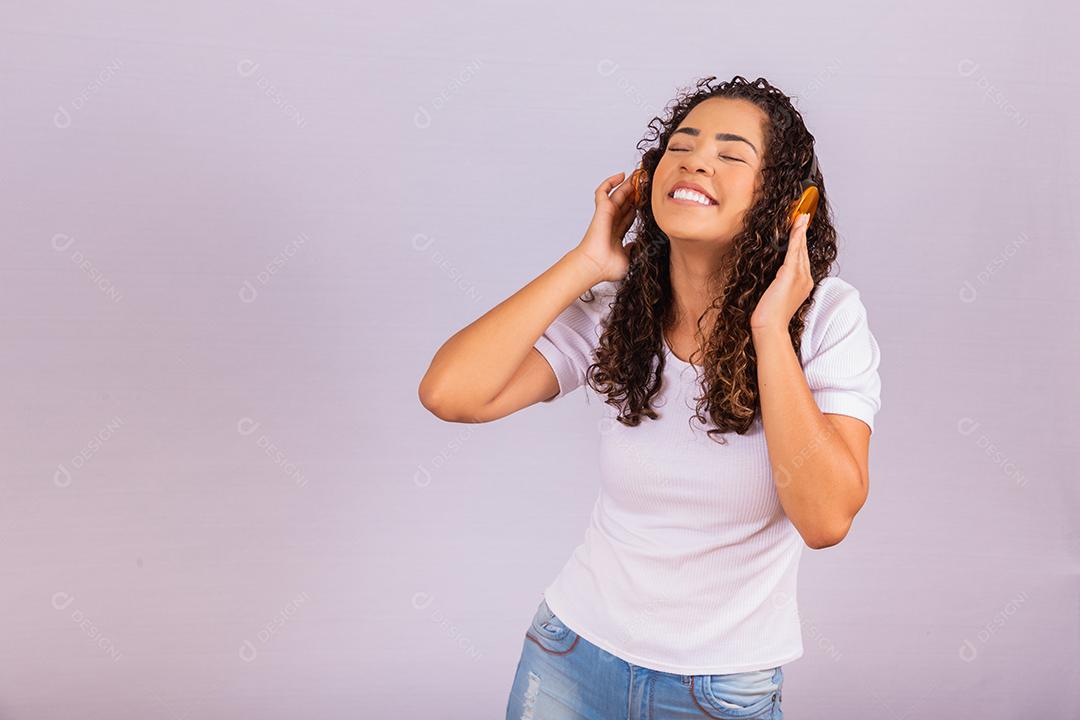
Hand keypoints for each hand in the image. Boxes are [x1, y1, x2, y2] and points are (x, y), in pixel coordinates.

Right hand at [573, 171, 638, 282]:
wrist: (596, 266)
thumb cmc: (607, 267)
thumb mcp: (628, 259)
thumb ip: (633, 251)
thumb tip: (637, 246)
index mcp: (617, 232)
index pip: (629, 215)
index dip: (638, 206)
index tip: (650, 199)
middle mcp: (612, 222)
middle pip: (626, 202)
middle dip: (636, 192)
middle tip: (647, 181)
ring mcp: (607, 215)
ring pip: (618, 194)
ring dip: (628, 183)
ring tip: (639, 174)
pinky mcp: (602, 209)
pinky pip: (603, 191)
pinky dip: (610, 181)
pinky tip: (622, 175)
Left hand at [750, 213, 813, 332]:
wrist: (770, 327)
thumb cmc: (770, 315)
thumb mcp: (776, 294)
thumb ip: (778, 281)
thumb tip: (774, 273)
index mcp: (804, 283)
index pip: (802, 257)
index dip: (801, 240)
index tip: (800, 226)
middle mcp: (805, 279)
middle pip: (803, 250)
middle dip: (802, 231)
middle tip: (802, 214)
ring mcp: (800, 277)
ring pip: (800, 248)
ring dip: (800, 230)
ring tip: (800, 215)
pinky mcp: (790, 275)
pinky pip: (794, 251)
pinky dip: (796, 237)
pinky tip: (796, 226)